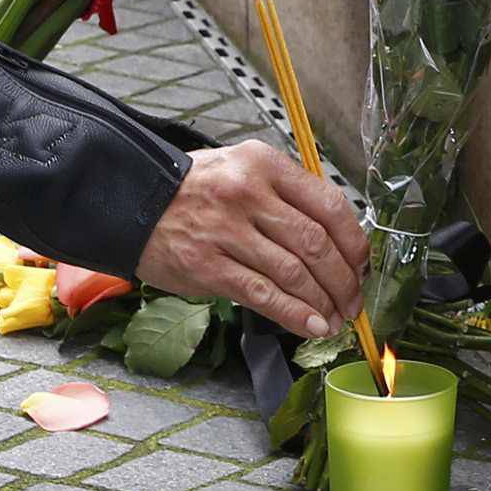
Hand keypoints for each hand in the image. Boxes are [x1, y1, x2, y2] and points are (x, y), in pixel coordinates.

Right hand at [137, 142, 368, 338]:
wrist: (129, 201)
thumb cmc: (191, 190)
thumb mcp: (240, 170)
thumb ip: (284, 196)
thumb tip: (334, 241)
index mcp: (263, 165)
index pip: (329, 205)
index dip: (355, 243)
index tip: (361, 265)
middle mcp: (247, 194)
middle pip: (316, 244)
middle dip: (344, 281)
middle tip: (352, 300)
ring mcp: (226, 231)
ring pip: (294, 273)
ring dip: (323, 303)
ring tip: (334, 318)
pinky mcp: (207, 267)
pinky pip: (264, 295)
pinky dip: (294, 314)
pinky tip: (311, 325)